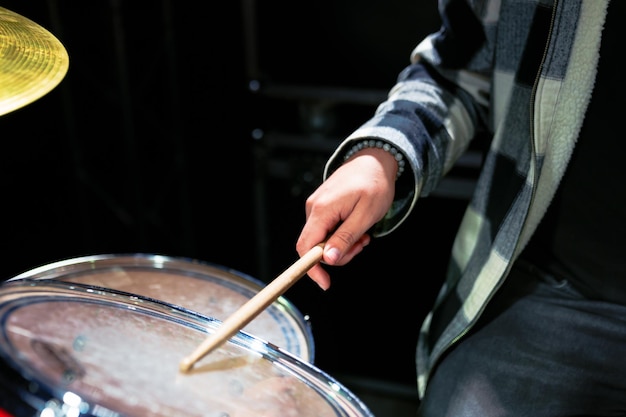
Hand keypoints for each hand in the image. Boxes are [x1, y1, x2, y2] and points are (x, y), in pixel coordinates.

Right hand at [296, 146, 396, 289]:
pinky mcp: (322, 205)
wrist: (375, 160)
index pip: (306, 246)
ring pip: (323, 239)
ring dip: (343, 243)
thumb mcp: (365, 215)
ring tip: (363, 234)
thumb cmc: (374, 184)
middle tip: (362, 245)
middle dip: (338, 253)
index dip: (312, 268)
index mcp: (322, 210)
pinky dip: (341, 234)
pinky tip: (357, 226)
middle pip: (316, 246)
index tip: (325, 283)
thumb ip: (346, 237)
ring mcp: (317, 205)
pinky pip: (327, 228)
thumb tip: (329, 259)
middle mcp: (314, 207)